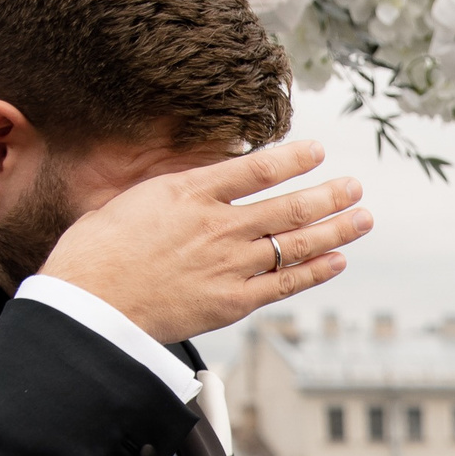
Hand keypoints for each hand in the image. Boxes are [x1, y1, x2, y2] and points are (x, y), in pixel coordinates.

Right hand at [41, 140, 370, 344]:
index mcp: (189, 192)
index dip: (292, 158)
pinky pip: (286, 284)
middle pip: (288, 206)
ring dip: (336, 228)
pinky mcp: (233, 301)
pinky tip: (338, 260)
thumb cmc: (95, 254)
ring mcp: (230, 263)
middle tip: (355, 186)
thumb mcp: (129, 201)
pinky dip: (316, 271)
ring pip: (296, 242)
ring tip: (362, 218)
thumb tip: (192, 183)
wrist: (91, 304)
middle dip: (329, 194)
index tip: (317, 151)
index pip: (256, 168)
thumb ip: (171, 192)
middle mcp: (218, 225)